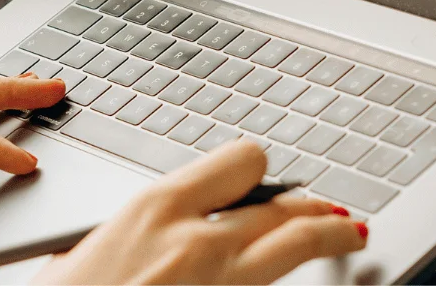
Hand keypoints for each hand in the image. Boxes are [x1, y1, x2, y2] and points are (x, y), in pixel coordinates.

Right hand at [35, 140, 366, 284]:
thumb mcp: (85, 252)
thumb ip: (133, 231)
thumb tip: (151, 228)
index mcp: (154, 209)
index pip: (240, 161)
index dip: (260, 170)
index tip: (268, 181)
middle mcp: (196, 239)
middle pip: (280, 201)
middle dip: (309, 204)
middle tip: (327, 210)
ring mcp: (221, 282)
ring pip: (297, 241)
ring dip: (330, 232)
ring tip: (349, 231)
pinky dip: (296, 280)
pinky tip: (321, 274)